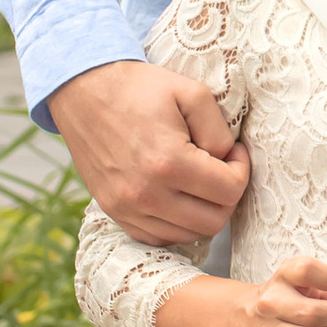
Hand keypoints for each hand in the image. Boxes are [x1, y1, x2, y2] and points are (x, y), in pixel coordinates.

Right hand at [50, 59, 249, 245]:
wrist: (84, 92)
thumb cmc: (139, 89)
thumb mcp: (191, 92)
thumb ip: (219, 130)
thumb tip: (227, 160)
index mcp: (168, 162)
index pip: (230, 191)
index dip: (242, 170)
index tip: (233, 152)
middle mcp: (146, 194)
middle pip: (213, 222)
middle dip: (227, 195)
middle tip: (221, 169)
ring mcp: (127, 208)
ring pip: (188, 235)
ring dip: (203, 212)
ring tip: (199, 181)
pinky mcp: (114, 213)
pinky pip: (158, 238)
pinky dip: (176, 224)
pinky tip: (178, 197)